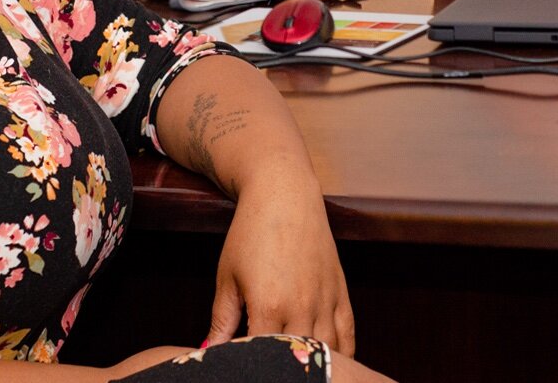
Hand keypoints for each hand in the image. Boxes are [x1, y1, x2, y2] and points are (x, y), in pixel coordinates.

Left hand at [204, 168, 354, 355]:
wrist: (283, 192)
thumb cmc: (251, 232)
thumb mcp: (228, 277)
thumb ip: (222, 320)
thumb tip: (209, 351)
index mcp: (269, 307)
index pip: (261, 357)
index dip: (251, 366)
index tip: (244, 366)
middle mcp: (302, 308)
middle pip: (296, 360)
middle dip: (280, 367)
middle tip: (268, 367)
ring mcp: (325, 300)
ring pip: (326, 353)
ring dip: (313, 364)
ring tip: (298, 367)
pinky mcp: (340, 291)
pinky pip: (348, 335)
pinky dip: (342, 354)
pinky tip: (331, 362)